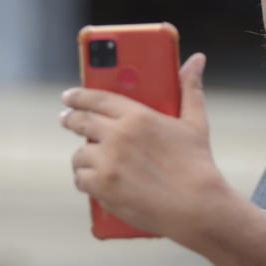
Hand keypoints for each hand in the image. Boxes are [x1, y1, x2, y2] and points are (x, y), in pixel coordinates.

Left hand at [60, 53, 229, 240]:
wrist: (198, 206)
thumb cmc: (198, 163)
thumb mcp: (195, 122)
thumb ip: (190, 88)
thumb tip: (197, 59)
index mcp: (137, 115)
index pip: (97, 98)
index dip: (79, 96)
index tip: (68, 97)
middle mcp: (118, 136)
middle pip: (81, 121)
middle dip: (70, 119)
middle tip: (66, 120)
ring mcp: (108, 162)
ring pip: (80, 154)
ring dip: (82, 155)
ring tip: (87, 157)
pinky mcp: (102, 187)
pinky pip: (80, 178)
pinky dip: (85, 179)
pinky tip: (91, 179)